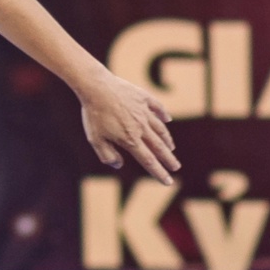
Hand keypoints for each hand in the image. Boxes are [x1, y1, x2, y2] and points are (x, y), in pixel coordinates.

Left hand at [78, 67, 178, 182]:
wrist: (96, 87)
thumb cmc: (94, 115)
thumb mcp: (95, 139)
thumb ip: (107, 155)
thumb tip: (119, 165)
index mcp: (130, 140)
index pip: (149, 161)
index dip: (159, 173)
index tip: (168, 182)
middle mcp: (141, 127)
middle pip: (159, 147)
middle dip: (169, 159)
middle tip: (176, 167)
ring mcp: (144, 112)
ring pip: (160, 129)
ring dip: (167, 140)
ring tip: (171, 148)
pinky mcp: (143, 98)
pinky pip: (157, 108)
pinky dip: (164, 115)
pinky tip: (167, 119)